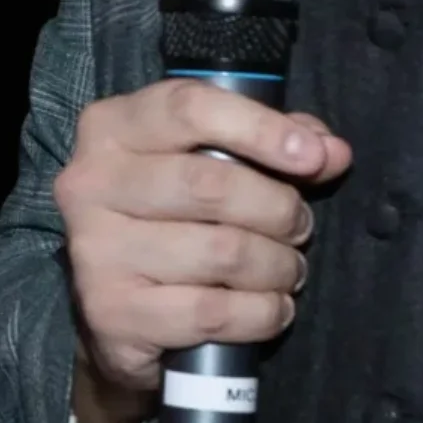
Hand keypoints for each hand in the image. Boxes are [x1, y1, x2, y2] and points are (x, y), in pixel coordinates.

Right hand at [55, 79, 352, 422]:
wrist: (117, 313)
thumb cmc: (174, 219)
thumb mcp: (213, 162)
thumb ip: (274, 143)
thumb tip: (331, 152)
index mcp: (112, 128)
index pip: (189, 109)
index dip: (260, 129)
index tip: (313, 157)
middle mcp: (91, 183)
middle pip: (211, 185)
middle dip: (278, 210)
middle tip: (299, 228)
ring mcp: (95, 250)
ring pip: (221, 252)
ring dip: (277, 267)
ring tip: (287, 271)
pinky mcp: (112, 312)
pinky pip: (213, 312)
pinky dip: (261, 314)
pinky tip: (270, 309)